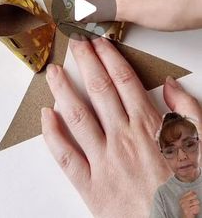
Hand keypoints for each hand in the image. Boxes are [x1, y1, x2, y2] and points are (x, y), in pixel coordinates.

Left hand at [41, 36, 201, 217]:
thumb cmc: (187, 193)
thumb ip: (189, 112)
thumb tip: (170, 84)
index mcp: (149, 127)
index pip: (124, 80)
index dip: (108, 56)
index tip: (98, 41)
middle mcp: (124, 139)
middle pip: (99, 89)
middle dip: (85, 61)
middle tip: (74, 42)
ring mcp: (104, 162)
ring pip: (78, 116)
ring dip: (64, 90)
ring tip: (53, 72)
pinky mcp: (91, 187)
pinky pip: (66, 156)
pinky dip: (53, 134)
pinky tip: (46, 116)